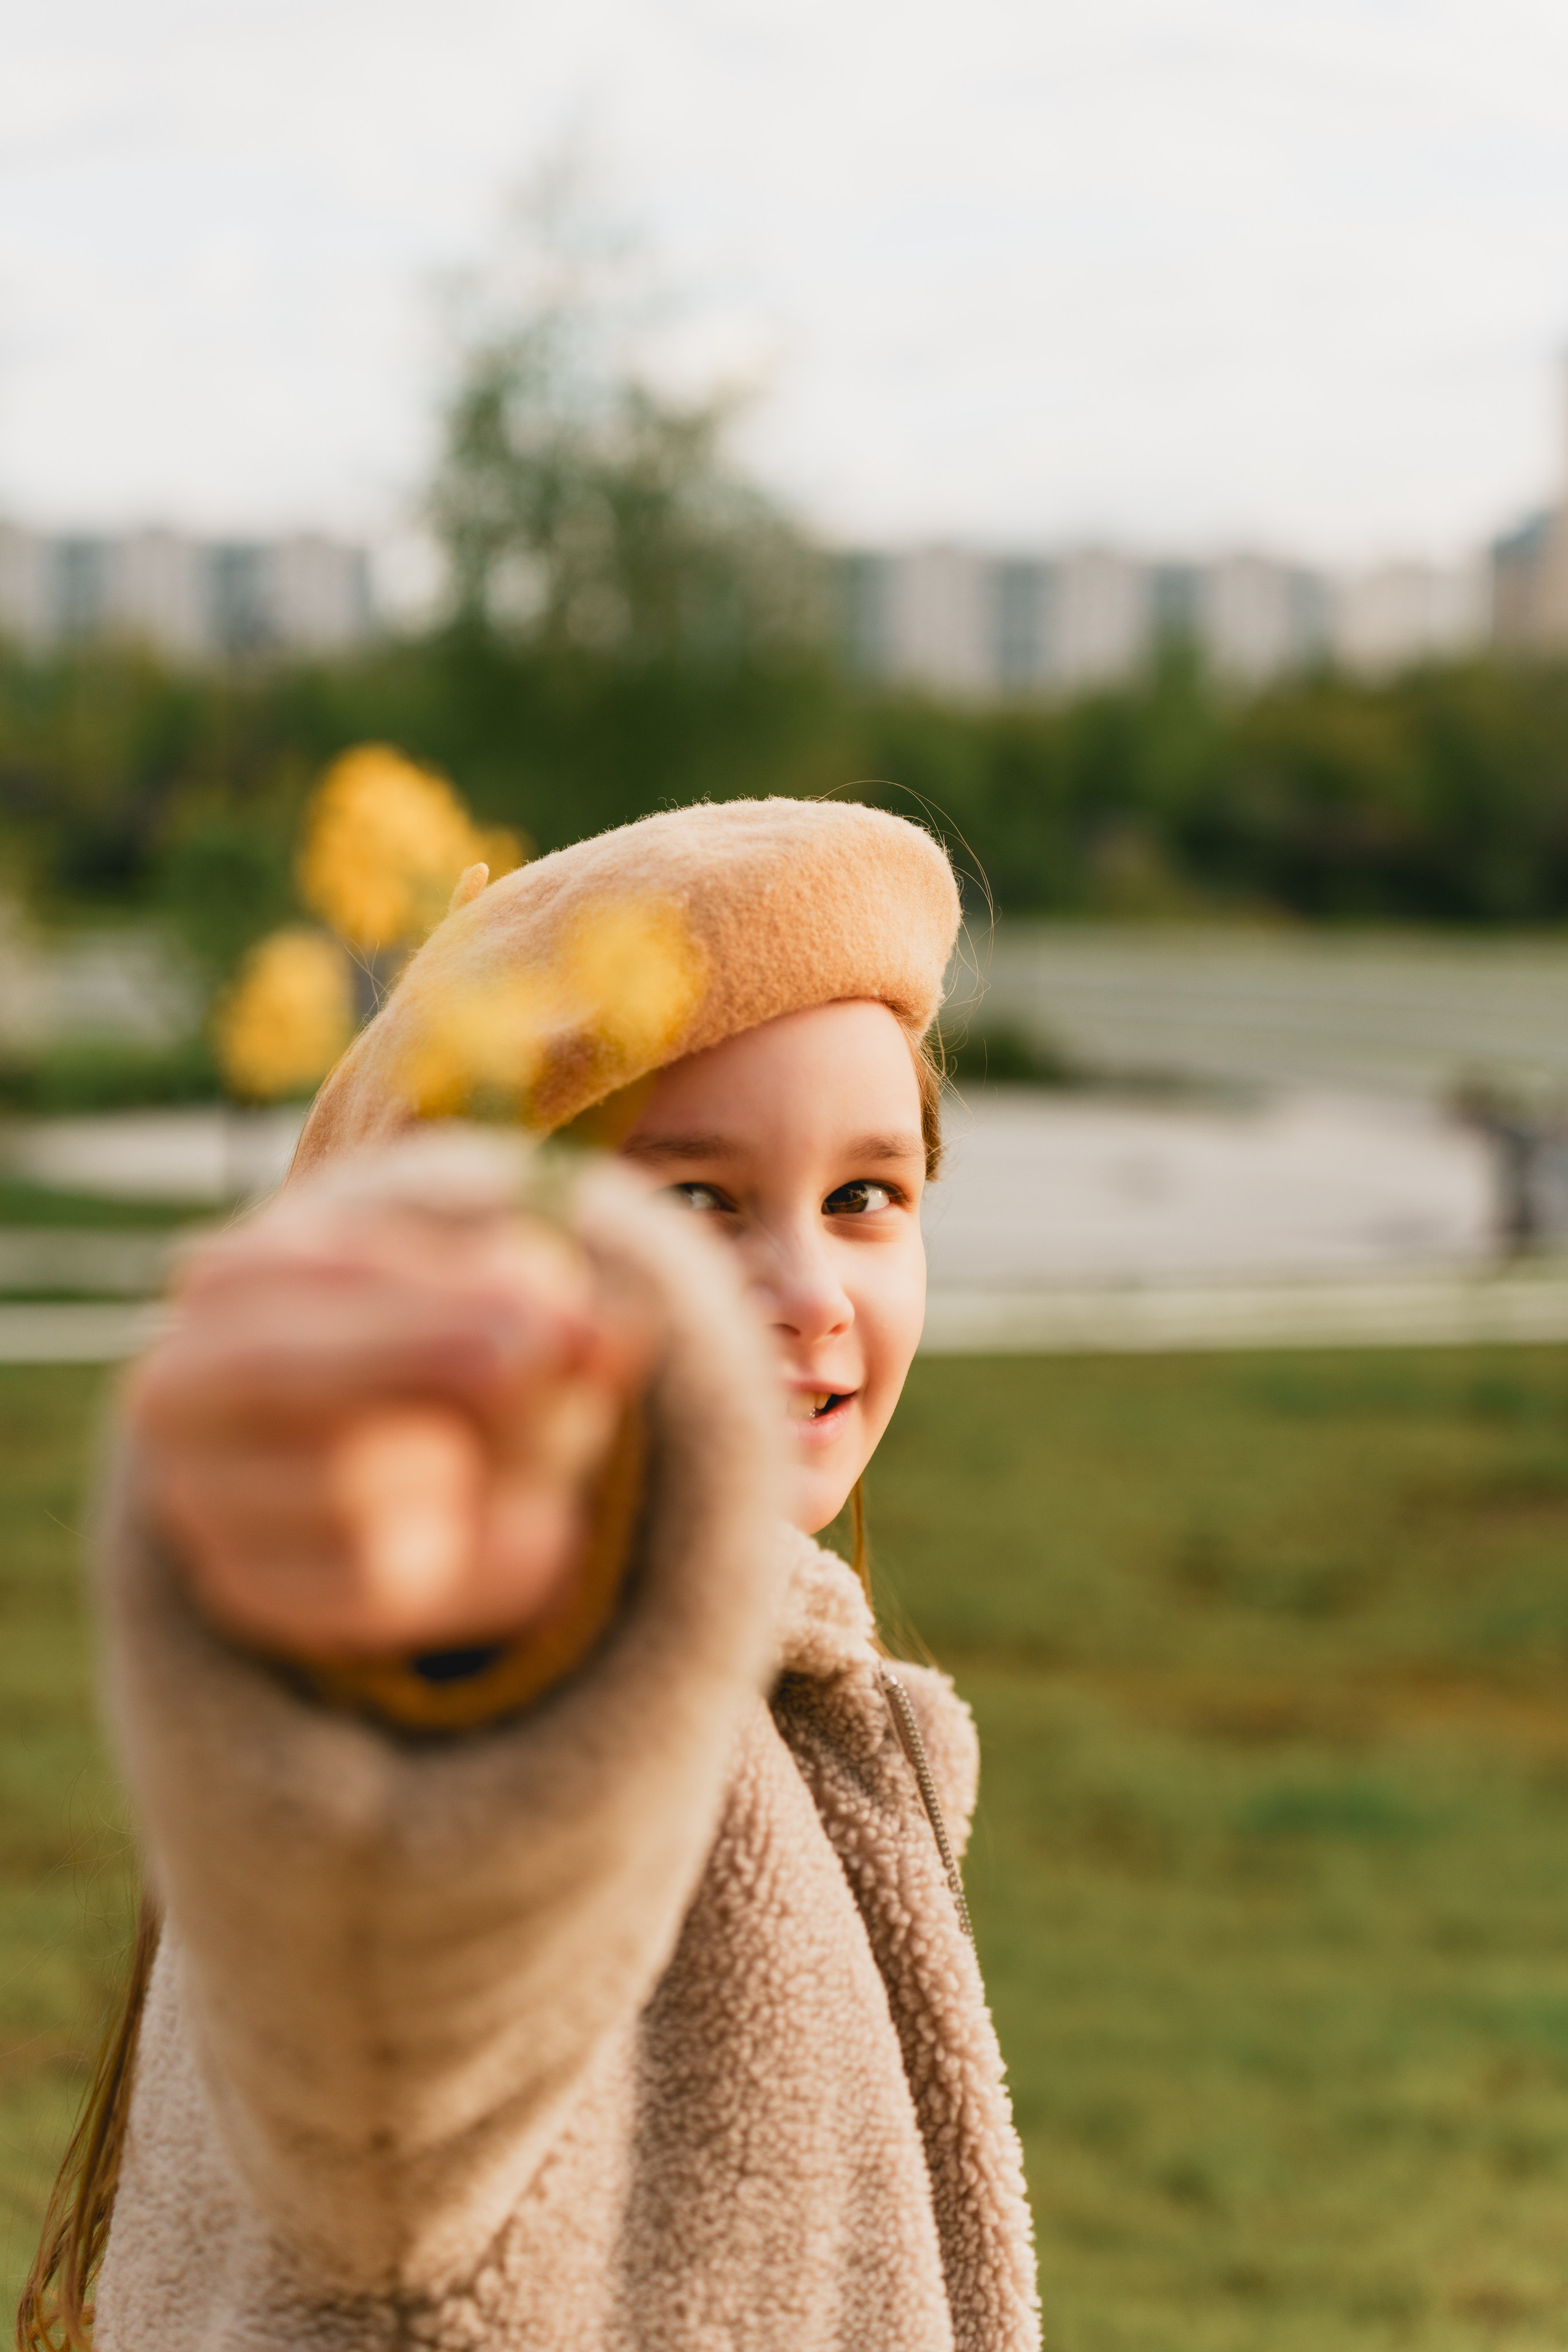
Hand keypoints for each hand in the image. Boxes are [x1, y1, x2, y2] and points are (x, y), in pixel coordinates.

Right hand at [128, 1172, 649, 1660]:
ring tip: (489, 1451)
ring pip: (345, 1495)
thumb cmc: (446, 1341)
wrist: (395, 1451)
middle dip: (426, 1370)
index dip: (442, 1303)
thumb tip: (613, 1339)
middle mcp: (180, 1385)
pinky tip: (463, 1520)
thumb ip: (549, 1311)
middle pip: (290, 1374)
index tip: (553, 1320)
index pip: (319, 1282)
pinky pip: (369, 1589)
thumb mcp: (503, 1302)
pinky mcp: (243, 1591)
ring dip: (457, 1472)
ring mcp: (199, 1498)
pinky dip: (448, 1556)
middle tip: (536, 1368)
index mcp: (231, 1279)